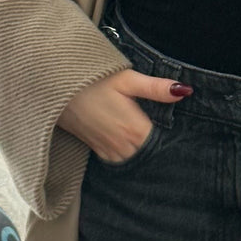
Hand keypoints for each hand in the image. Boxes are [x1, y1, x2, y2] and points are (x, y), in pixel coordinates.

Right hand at [57, 69, 189, 163]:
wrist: (55, 87)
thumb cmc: (92, 80)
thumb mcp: (127, 79)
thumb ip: (155, 88)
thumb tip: (185, 91)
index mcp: (134, 129)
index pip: (162, 147)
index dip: (174, 145)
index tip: (185, 140)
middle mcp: (122, 146)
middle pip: (149, 157)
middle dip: (160, 152)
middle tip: (175, 147)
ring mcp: (107, 150)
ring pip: (134, 161)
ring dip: (143, 155)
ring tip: (154, 146)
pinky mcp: (96, 149)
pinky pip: (118, 161)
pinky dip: (127, 157)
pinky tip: (132, 145)